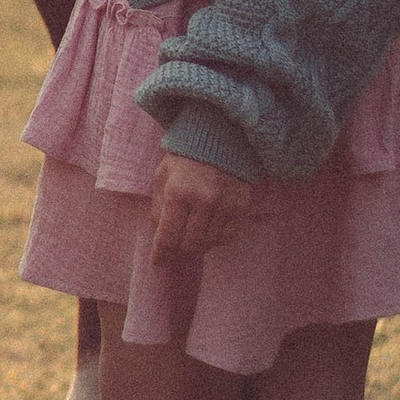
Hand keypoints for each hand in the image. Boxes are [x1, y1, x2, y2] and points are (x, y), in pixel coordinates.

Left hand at [148, 151, 258, 266]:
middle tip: (175, 242)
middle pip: (189, 246)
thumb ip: (158, 208)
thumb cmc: (185, 157)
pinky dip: (215, 239)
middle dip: (179, 249)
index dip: (161, 253)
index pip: (168, 236)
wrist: (220, 137)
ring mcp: (225, 205)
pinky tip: (208, 227)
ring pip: (208, 244)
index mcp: (178, 191)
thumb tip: (161, 239)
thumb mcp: (162, 176)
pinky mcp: (241, 207)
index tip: (157, 261)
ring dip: (197, 244)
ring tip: (191, 231)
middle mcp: (203, 200)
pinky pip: (227, 238)